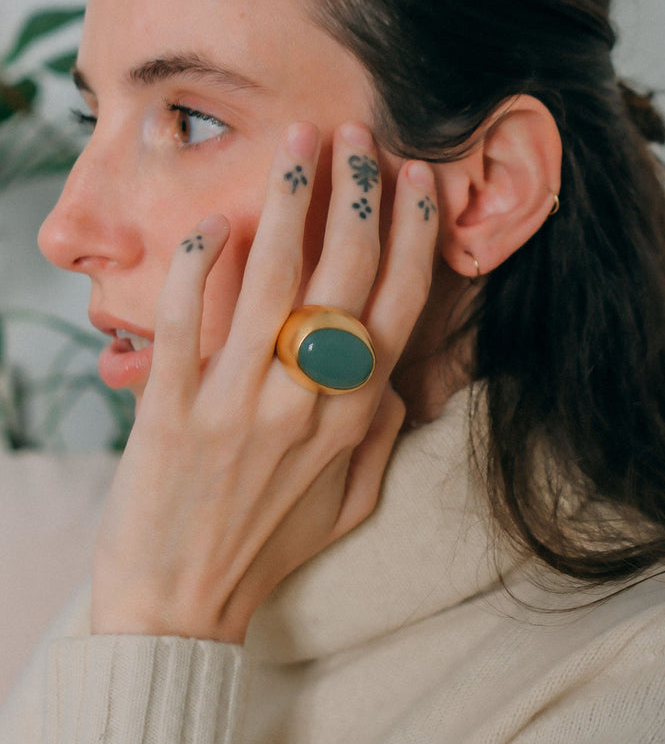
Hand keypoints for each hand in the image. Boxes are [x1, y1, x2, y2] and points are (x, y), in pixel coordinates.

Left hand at [90, 122, 437, 642]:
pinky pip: (187, 322)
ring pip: (272, 280)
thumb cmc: (268, 551)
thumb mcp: (351, 504)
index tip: (414, 180)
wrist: (178, 609)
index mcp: (354, 420)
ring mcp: (238, 405)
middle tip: (357, 134)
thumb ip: (381, 437)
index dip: (411, 235)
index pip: (397, 306)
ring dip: (288, 202)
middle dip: (356, 193)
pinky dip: (198, 268)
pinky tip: (212, 224)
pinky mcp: (171, 412)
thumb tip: (395, 378)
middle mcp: (305, 403)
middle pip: (344, 275)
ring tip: (297, 144)